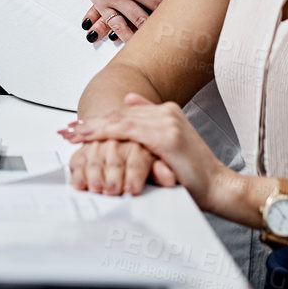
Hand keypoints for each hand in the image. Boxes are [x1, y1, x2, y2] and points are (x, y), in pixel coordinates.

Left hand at [64, 93, 234, 210]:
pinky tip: (90, 138)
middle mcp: (167, 112)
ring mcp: (167, 121)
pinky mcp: (166, 136)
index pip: (126, 112)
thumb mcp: (169, 147)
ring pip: (120, 120)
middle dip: (92, 122)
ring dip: (93, 127)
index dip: (102, 119)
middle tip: (68, 129)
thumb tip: (130, 101)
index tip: (80, 126)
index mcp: (168, 112)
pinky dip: (106, 133)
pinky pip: (128, 131)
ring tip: (73, 134)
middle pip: (120, 114)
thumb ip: (150, 126)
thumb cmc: (195, 175)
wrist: (219, 187)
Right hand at [80, 0, 199, 39]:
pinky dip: (127, 36)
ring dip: (153, 30)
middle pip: (157, 8)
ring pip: (140, 20)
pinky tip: (137, 44)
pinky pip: (116, 25)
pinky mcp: (101, 2)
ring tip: (164, 37)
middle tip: (180, 24)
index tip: (185, 4)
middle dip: (169, 15)